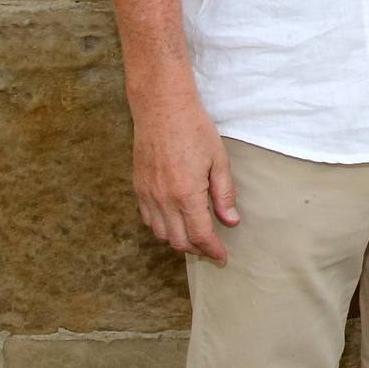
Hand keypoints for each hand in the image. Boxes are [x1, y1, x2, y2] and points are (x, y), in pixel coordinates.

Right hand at [131, 90, 237, 262]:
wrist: (161, 109)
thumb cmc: (194, 130)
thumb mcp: (219, 160)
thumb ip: (224, 194)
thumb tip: (230, 221)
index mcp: (186, 194)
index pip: (199, 235)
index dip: (212, 250)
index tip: (222, 258)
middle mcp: (163, 199)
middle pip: (178, 241)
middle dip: (197, 249)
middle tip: (213, 249)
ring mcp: (147, 195)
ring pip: (160, 233)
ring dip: (178, 240)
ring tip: (196, 236)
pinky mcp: (138, 188)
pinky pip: (148, 219)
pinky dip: (162, 227)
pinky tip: (175, 220)